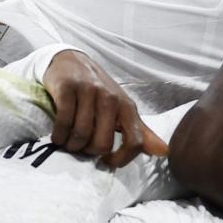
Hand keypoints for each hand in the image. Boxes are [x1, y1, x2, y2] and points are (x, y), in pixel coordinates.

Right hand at [43, 50, 167, 166]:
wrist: (71, 61)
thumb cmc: (98, 91)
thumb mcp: (122, 109)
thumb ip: (141, 132)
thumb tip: (164, 152)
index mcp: (127, 106)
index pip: (134, 142)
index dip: (120, 159)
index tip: (106, 161)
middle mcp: (111, 98)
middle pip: (102, 143)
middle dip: (89, 152)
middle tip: (81, 147)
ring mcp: (89, 92)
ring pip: (82, 135)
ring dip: (71, 146)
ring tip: (68, 143)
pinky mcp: (68, 88)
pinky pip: (64, 123)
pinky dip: (59, 136)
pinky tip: (58, 137)